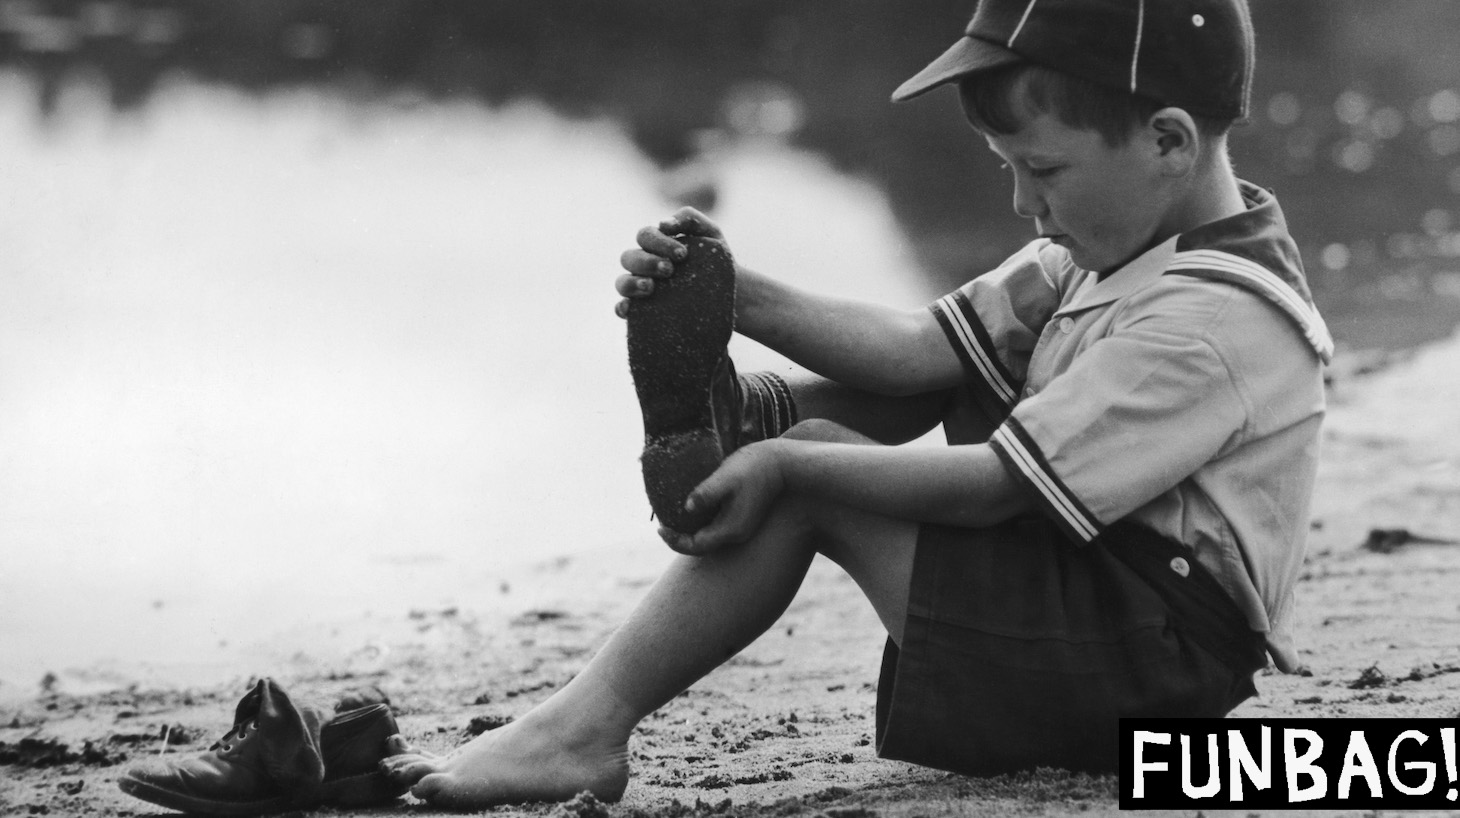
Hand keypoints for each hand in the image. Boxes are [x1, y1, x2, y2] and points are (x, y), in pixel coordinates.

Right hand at [615, 206, 725, 317]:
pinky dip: (623, 308)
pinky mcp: (642, 312)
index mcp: (655, 244)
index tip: (682, 254)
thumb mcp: (710, 235)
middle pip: (629, 258)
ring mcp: (640, 289)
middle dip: (647, 262)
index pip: (645, 237)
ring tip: (651, 287)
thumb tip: (663, 224)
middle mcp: (643, 265)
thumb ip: (690, 219)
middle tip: (670, 270)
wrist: (731, 292)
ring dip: (632, 283)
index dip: (659, 243)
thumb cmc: (716, 260)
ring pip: (622, 282)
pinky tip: (631, 309)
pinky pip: (623, 309)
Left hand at [658, 440, 787, 554]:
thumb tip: (687, 506)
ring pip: (709, 536)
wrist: (784, 463)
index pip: (696, 546)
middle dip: (679, 537)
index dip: (674, 541)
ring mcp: (741, 526)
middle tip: (661, 523)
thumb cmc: (755, 467)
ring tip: (672, 516)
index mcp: (731, 529)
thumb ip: (707, 492)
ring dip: (689, 529)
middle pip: (701, 545)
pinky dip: (701, 521)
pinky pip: (716, 526)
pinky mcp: (743, 517)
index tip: (659, 527)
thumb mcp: (727, 476)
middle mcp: (736, 533)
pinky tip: (692, 506)